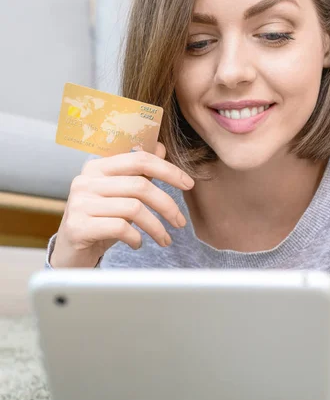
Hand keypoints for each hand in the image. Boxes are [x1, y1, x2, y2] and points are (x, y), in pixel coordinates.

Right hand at [50, 142, 194, 267]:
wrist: (70, 252)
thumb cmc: (99, 221)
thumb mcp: (120, 195)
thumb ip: (138, 172)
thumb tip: (160, 147)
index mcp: (97, 166)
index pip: (139, 159)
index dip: (168, 170)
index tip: (188, 184)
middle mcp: (85, 180)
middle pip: (140, 186)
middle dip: (167, 205)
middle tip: (180, 222)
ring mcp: (79, 203)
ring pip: (133, 208)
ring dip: (156, 227)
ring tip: (164, 239)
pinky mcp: (78, 226)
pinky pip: (120, 228)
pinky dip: (136, 238)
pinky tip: (137, 244)